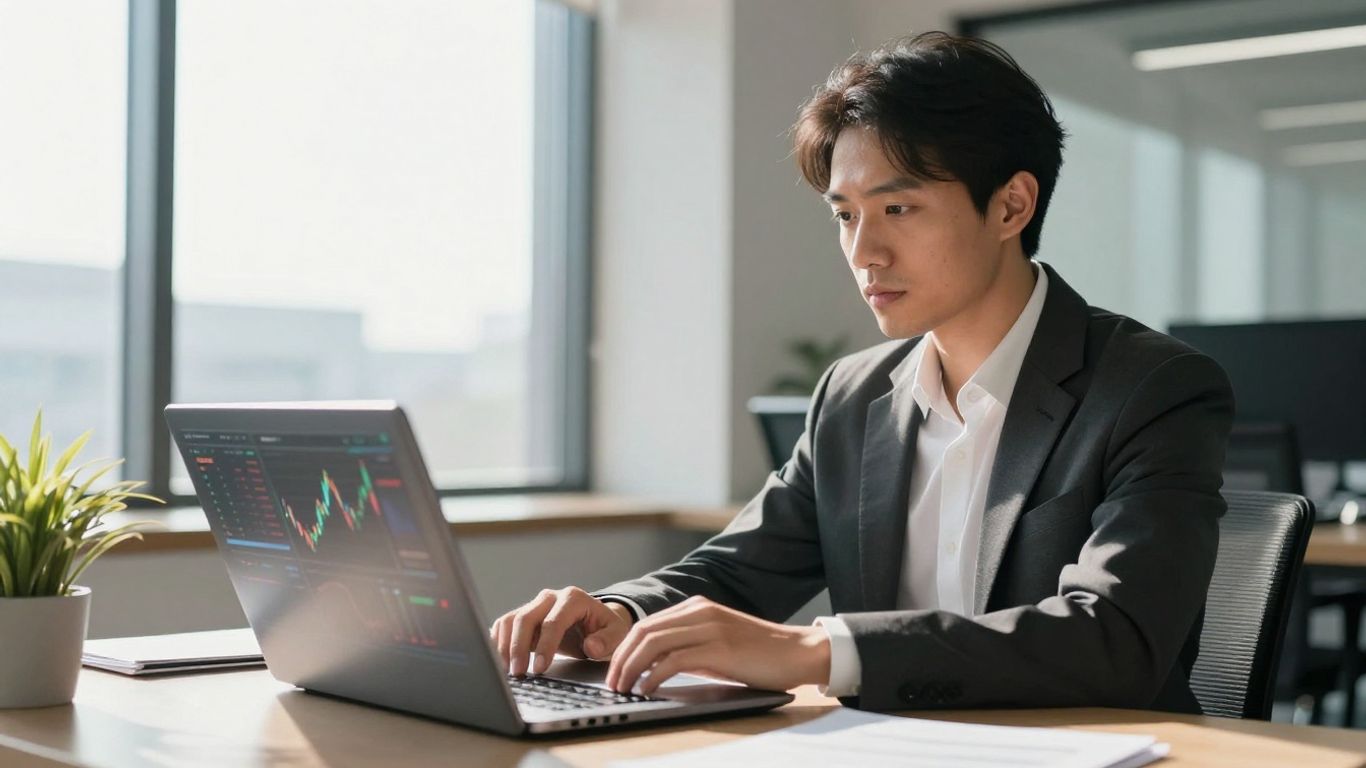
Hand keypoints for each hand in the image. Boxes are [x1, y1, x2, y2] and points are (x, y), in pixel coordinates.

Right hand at [490, 587, 633, 675]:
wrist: (594, 622)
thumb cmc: (605, 629)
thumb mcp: (616, 633)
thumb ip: (607, 640)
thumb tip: (591, 646)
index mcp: (573, 598)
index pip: (553, 621)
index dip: (545, 645)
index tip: (540, 668)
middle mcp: (550, 597)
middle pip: (525, 618)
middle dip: (518, 647)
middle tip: (518, 673)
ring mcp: (534, 604)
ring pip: (510, 620)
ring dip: (505, 646)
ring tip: (508, 671)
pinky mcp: (523, 615)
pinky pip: (504, 625)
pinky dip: (499, 642)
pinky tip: (500, 661)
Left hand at [606, 596, 829, 695]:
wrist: (798, 652)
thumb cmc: (759, 653)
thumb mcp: (717, 643)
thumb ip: (689, 647)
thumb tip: (655, 666)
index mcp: (698, 607)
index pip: (647, 624)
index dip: (624, 648)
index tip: (614, 670)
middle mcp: (700, 612)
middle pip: (643, 631)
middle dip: (621, 659)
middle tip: (612, 683)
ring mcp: (710, 628)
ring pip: (654, 643)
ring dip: (632, 668)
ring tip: (624, 688)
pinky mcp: (719, 648)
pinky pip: (674, 660)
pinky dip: (654, 676)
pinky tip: (648, 688)